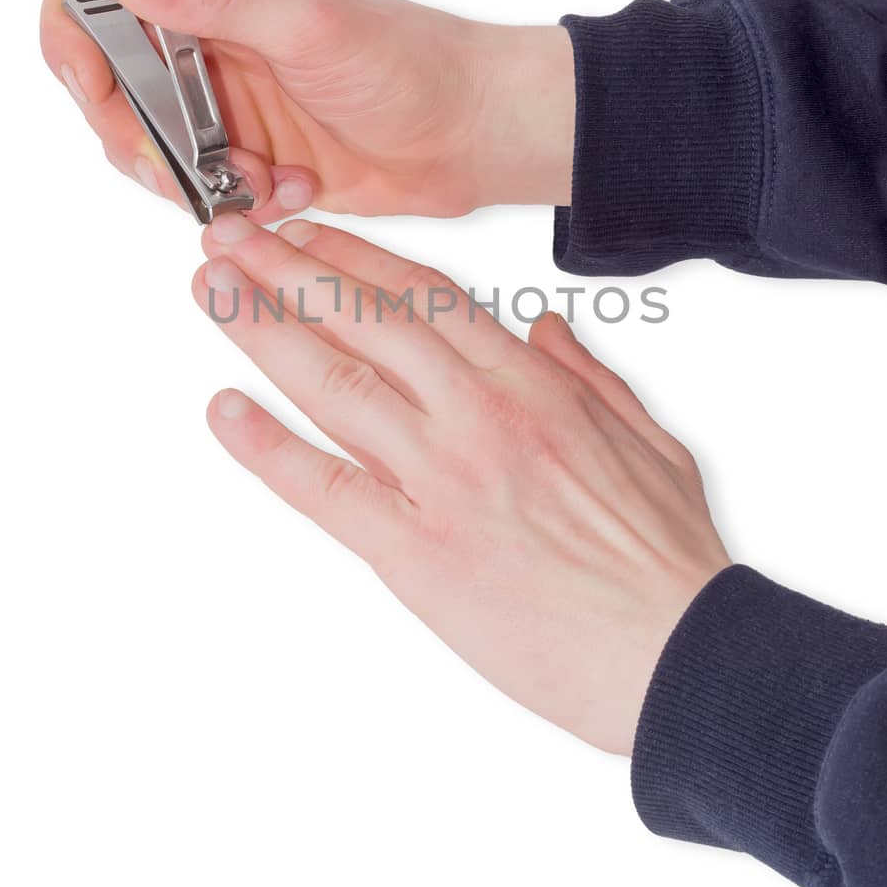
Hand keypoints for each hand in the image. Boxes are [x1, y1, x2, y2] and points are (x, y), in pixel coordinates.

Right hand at [40, 0, 574, 221]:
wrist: (473, 137)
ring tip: (264, 180)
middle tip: (182, 167)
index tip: (93, 92)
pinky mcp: (250, 153)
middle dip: (137, 138)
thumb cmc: (409, 64)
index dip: (73, 40)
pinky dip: (240, 202)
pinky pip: (203, 190)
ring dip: (194, 179)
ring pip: (152, 149)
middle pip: (108, 86)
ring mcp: (226, 99)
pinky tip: (294, 191)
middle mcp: (208, 35)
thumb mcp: (305, 23)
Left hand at [192, 216, 729, 754]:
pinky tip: (225, 412)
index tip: (309, 233)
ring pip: (335, 383)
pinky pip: (326, 488)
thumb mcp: (649, 440)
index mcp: (535, 384)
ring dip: (262, 329)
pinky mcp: (415, 552)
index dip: (356, 257)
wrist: (676, 653)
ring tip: (210, 290)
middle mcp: (479, 415)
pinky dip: (269, 448)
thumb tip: (545, 325)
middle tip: (230, 236)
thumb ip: (588, 375)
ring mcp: (442, 480)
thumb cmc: (668, 559)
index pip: (426, 296)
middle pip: (365, 319)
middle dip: (288, 268)